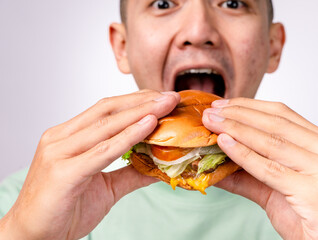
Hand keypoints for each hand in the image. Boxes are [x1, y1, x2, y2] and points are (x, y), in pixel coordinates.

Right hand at [0, 90, 179, 239]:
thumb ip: (130, 173)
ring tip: (166, 105)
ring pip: (106, 126)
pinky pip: (102, 151)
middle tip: (170, 97)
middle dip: (142, 101)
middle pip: (108, 111)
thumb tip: (159, 166)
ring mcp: (59, 153)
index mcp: (67, 137)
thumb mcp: (105, 187)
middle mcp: (60, 139)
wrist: (34, 237)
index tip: (162, 98)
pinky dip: (128, 136)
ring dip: (140, 113)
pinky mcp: (63, 172)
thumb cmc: (63, 209)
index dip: (136, 101)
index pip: (105, 110)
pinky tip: (148, 125)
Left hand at [202, 98, 317, 239]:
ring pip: (272, 142)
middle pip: (276, 124)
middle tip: (211, 113)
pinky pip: (271, 169)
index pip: (283, 115)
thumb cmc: (314, 219)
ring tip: (212, 124)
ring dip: (236, 129)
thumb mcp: (277, 190)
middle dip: (238, 115)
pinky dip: (244, 154)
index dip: (249, 107)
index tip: (223, 105)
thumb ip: (248, 175)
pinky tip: (225, 144)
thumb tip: (215, 165)